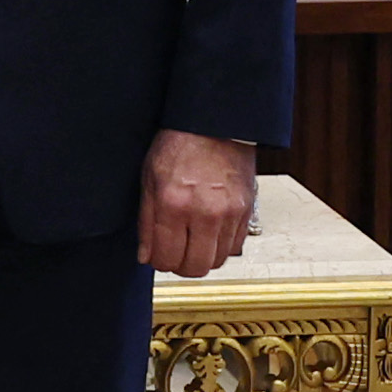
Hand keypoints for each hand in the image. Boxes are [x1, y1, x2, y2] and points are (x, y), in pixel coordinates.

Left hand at [141, 129, 255, 277]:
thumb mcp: (149, 179)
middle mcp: (203, 212)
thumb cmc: (180, 145)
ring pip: (216, 261)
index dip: (158, 262)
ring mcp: (228, 213)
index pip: (165, 257)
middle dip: (180, 266)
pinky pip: (234, 247)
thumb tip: (145, 255)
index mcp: (173, 203)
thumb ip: (146, 221)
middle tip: (174, 255)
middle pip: (194, 267)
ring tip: (192, 243)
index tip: (157, 257)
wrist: (214, 124)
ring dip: (201, 258)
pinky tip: (209, 233)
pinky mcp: (245, 211)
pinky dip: (221, 247)